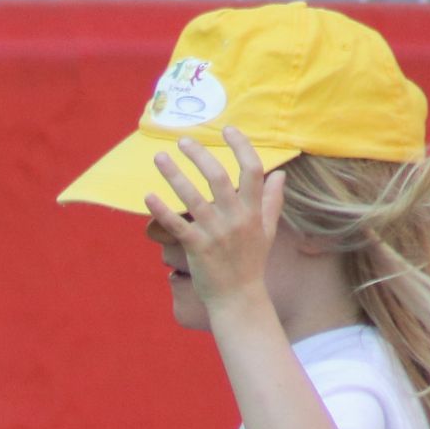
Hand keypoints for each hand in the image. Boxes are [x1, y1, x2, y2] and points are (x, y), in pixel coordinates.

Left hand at [148, 125, 284, 314]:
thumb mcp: (268, 231)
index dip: (241, 146)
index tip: (228, 129)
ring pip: (192, 197)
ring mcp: (215, 233)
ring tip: (158, 157)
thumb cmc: (251, 263)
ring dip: (174, 174)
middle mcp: (235, 218)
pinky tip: (148, 195)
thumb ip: (273, 201)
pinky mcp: (197, 248)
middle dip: (200, 154)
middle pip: (218, 176)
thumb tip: (281, 174)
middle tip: (183, 140)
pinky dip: (161, 210)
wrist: (239, 299)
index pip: (252, 170)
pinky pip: (176, 225)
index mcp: (253, 211)